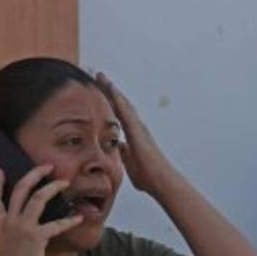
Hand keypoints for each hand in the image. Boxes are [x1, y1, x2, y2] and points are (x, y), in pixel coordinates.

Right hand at [0, 166, 82, 255]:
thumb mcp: (3, 246)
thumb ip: (10, 233)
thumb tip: (23, 227)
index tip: (0, 171)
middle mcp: (9, 222)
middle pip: (20, 189)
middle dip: (34, 174)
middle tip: (47, 166)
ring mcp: (22, 228)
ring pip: (38, 198)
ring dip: (53, 187)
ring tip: (65, 182)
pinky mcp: (36, 238)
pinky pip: (56, 225)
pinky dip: (69, 221)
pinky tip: (79, 218)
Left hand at [94, 73, 166, 196]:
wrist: (161, 181)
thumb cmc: (148, 177)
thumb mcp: (129, 163)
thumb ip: (124, 154)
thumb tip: (118, 148)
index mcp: (132, 135)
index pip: (117, 114)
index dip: (107, 101)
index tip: (97, 90)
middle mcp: (136, 127)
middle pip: (120, 103)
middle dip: (107, 89)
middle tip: (95, 74)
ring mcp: (138, 127)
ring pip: (122, 102)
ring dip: (110, 88)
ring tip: (99, 75)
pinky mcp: (137, 130)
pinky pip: (126, 110)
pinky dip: (117, 98)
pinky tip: (109, 87)